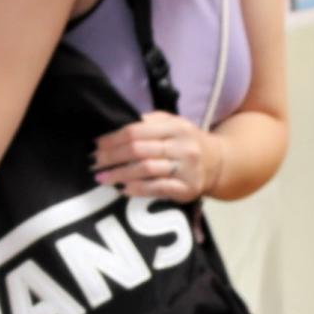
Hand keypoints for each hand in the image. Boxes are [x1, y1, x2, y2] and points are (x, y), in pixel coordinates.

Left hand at [93, 111, 223, 203]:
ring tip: (102, 179)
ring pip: (146, 169)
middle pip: (138, 150)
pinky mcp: (187, 189)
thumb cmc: (187, 142)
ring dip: (120, 175)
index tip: (96, 146)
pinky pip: (157, 189)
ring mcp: (186, 168)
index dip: (113, 139)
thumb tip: (113, 130)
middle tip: (94, 164)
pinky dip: (138, 189)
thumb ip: (148, 123)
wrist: (219, 162)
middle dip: (111, 157)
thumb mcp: (173, 124)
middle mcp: (182, 146)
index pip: (136, 130)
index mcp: (175, 126)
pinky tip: (123, 190)